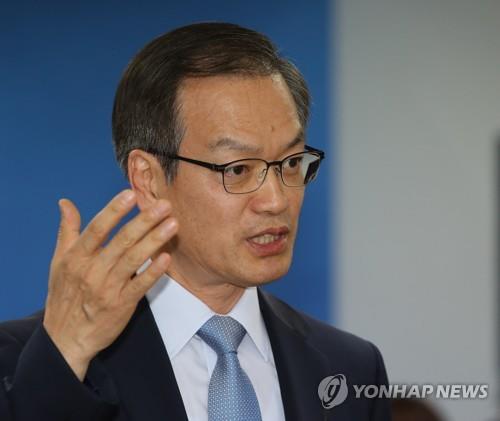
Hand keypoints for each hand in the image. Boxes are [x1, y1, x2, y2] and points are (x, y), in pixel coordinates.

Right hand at [43, 189, 177, 380]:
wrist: (65, 339)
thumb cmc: (64, 296)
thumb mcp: (58, 262)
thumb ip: (67, 230)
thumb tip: (65, 203)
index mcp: (76, 257)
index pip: (97, 229)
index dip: (114, 210)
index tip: (130, 193)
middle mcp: (92, 271)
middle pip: (121, 241)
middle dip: (144, 221)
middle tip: (164, 205)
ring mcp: (107, 289)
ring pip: (133, 260)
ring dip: (154, 240)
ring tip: (172, 224)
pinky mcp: (121, 305)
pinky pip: (140, 286)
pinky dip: (153, 272)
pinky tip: (166, 258)